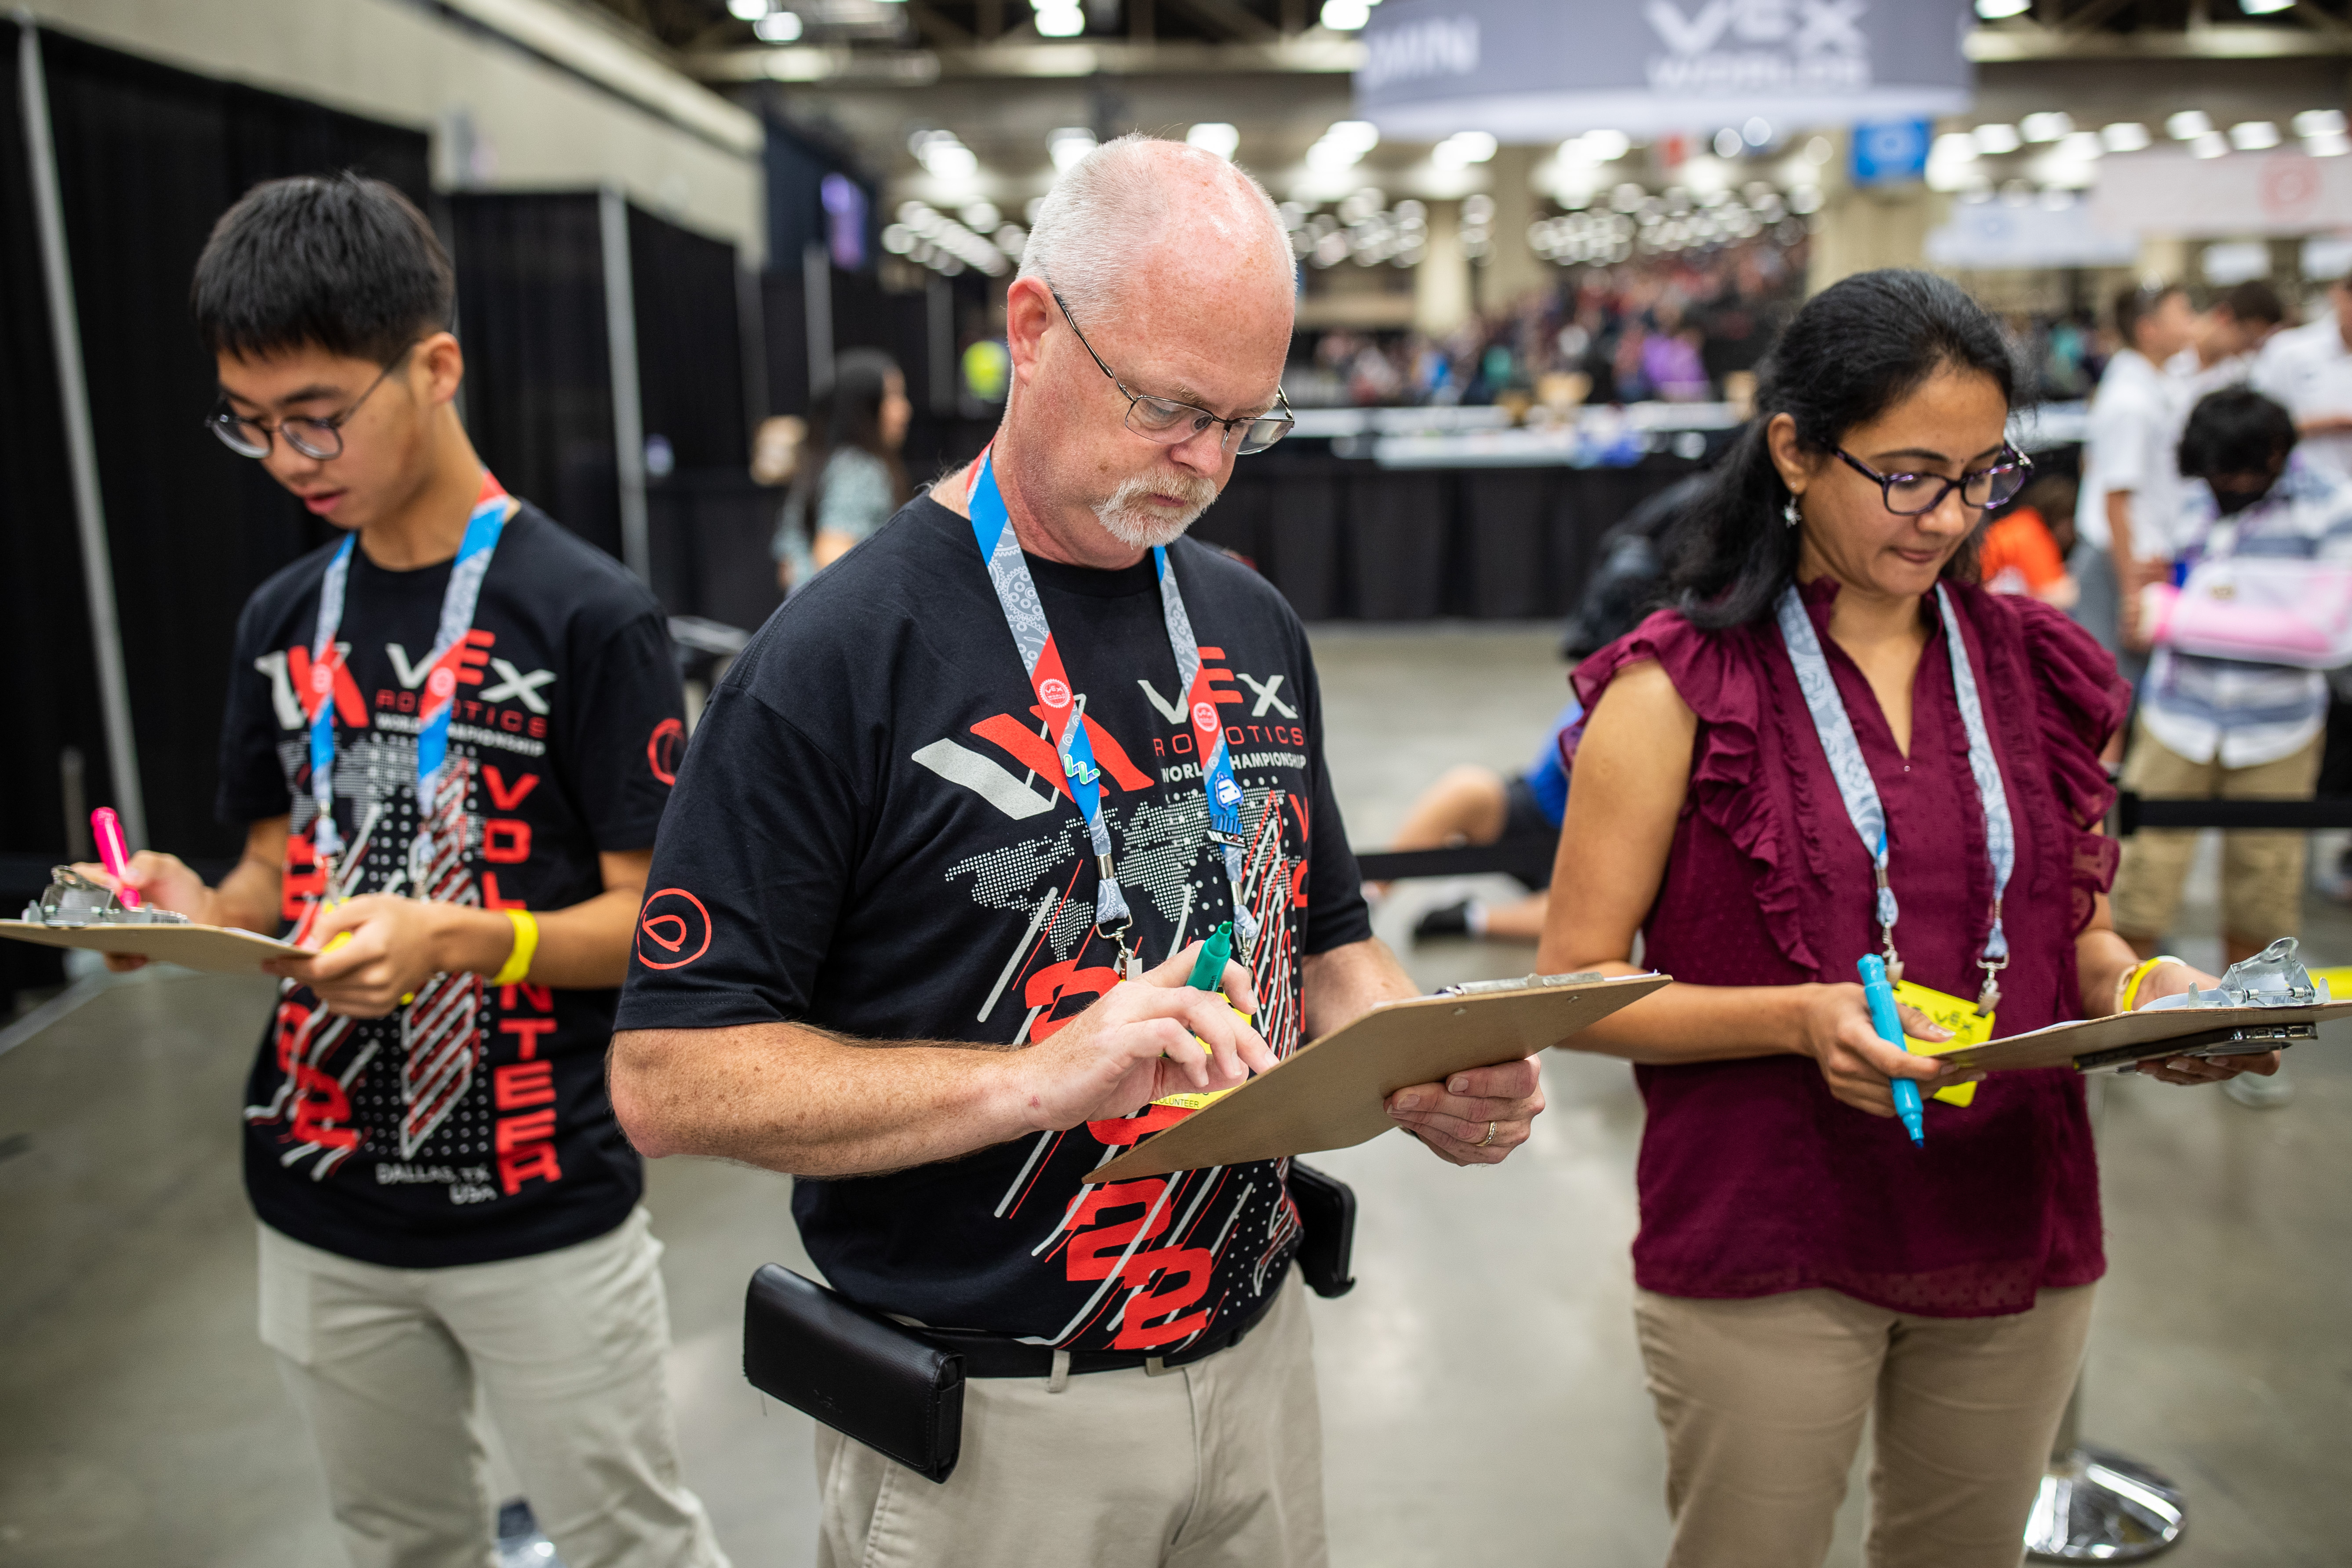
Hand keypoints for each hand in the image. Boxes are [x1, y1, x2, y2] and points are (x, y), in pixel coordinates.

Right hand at [69, 852, 216, 971]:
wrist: (200, 913)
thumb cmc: (178, 887)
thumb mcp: (167, 867)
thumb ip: (148, 864)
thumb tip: (127, 876)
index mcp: (109, 880)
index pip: (82, 875)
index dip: (90, 878)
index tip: (115, 884)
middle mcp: (104, 906)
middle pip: (76, 908)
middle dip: (91, 910)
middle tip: (121, 910)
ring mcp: (111, 930)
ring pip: (92, 938)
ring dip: (108, 937)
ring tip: (133, 933)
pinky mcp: (124, 950)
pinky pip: (114, 960)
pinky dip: (125, 960)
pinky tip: (142, 955)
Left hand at [266, 895, 458, 1017]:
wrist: (437, 940)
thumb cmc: (399, 918)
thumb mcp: (365, 905)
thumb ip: (330, 922)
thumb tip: (304, 946)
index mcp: (372, 950)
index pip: (319, 969)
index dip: (290, 967)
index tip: (271, 961)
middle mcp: (378, 978)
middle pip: (320, 985)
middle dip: (299, 973)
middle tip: (290, 960)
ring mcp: (382, 996)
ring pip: (328, 998)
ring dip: (316, 984)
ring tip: (322, 965)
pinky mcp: (383, 1007)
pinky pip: (342, 1008)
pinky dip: (332, 995)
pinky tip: (340, 978)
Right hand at [999, 942, 1276, 1131]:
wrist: (1035, 1091)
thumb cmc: (1087, 1077)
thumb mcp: (1150, 1073)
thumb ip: (1190, 1067)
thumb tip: (1232, 1071)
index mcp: (1145, 996)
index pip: (1197, 959)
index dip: (1233, 973)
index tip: (1251, 1007)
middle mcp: (1137, 996)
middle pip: (1207, 991)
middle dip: (1244, 1029)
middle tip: (1263, 1061)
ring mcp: (1124, 1013)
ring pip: (1194, 1005)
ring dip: (1225, 1041)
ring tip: (1233, 1073)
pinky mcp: (1115, 1038)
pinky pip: (1169, 1033)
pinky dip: (1193, 1055)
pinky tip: (1196, 1077)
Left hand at [1385, 1056, 1544, 1165]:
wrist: (1482, 1080)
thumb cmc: (1475, 1055)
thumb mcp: (1476, 1042)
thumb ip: (1463, 1042)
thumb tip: (1423, 1033)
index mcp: (1529, 1071)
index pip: (1516, 1079)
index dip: (1483, 1082)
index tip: (1450, 1080)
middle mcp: (1527, 1106)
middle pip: (1480, 1109)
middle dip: (1434, 1102)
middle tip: (1400, 1096)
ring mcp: (1513, 1133)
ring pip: (1465, 1132)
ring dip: (1425, 1119)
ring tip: (1397, 1107)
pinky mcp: (1494, 1153)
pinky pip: (1458, 1148)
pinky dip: (1430, 1133)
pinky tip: (1410, 1120)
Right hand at [1797, 982, 1972, 1118]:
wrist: (1808, 1020)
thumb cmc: (1845, 1006)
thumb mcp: (1878, 998)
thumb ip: (1913, 1019)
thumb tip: (1945, 1038)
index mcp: (1850, 1035)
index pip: (1891, 1062)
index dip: (1923, 1069)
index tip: (1950, 1065)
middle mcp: (1842, 1064)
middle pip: (1896, 1086)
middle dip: (1934, 1081)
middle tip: (1959, 1071)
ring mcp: (1840, 1083)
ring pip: (1894, 1102)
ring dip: (1923, 1092)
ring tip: (1941, 1076)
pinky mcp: (1842, 1094)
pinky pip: (1883, 1107)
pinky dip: (1904, 1099)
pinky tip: (1915, 1083)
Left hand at [2125, 960, 2283, 1084]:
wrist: (2159, 984)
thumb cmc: (2187, 984)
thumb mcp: (2203, 988)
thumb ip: (2211, 1003)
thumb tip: (2203, 1015)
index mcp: (2250, 1035)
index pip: (2263, 1061)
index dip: (2243, 1063)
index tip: (2217, 1055)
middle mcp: (2234, 1055)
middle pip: (2223, 1072)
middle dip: (2197, 1066)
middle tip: (2176, 1058)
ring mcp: (2211, 1065)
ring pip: (2197, 1077)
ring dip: (2173, 1071)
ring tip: (2154, 1062)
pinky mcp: (2188, 1068)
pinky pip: (2177, 1076)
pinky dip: (2160, 1071)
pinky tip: (2146, 1064)